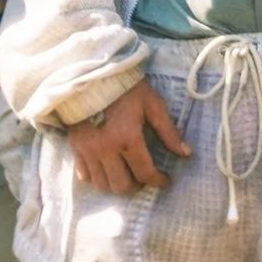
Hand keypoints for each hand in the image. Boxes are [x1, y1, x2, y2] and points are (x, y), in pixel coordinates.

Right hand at [68, 81, 189, 193]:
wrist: (93, 75)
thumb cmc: (126, 88)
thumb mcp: (153, 104)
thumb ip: (168, 131)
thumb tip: (186, 153)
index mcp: (127, 138)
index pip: (145, 173)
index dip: (158, 181)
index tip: (166, 180)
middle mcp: (106, 150)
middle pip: (122, 186)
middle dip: (138, 186)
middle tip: (146, 178)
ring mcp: (88, 151)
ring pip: (102, 185)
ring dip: (117, 185)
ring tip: (128, 175)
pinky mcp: (75, 148)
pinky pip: (84, 175)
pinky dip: (98, 178)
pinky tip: (107, 169)